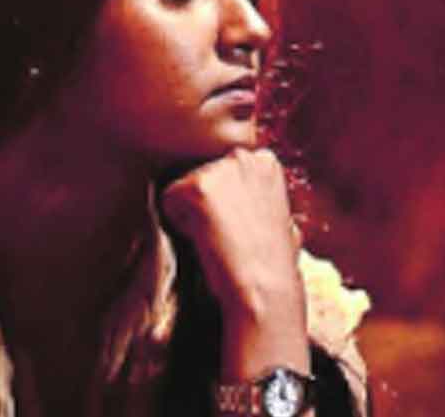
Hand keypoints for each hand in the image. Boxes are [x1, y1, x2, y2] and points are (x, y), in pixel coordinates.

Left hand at [161, 147, 309, 378]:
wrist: (265, 288)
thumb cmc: (271, 262)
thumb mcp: (276, 215)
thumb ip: (255, 193)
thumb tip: (236, 193)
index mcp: (265, 161)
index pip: (221, 169)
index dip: (225, 200)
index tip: (238, 225)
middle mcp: (243, 156)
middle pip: (199, 172)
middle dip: (205, 201)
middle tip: (226, 233)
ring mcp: (220, 169)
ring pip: (182, 186)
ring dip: (191, 212)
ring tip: (218, 237)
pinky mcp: (196, 187)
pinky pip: (167, 200)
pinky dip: (178, 223)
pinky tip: (205, 238)